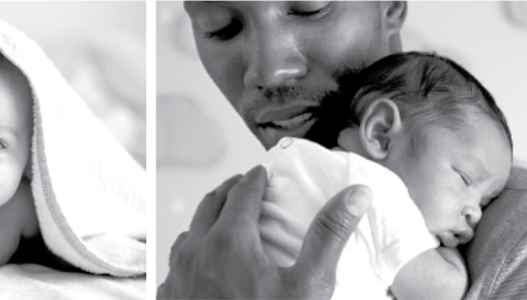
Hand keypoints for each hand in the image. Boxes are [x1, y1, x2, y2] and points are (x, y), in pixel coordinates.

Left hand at [162, 166, 365, 298]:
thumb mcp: (309, 285)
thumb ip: (329, 235)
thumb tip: (355, 195)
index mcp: (229, 241)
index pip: (241, 194)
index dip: (255, 179)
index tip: (263, 173)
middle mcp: (196, 252)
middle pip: (208, 206)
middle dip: (228, 190)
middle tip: (244, 185)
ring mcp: (178, 277)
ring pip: (188, 234)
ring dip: (207, 220)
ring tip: (224, 221)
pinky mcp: (171, 298)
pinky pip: (177, 264)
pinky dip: (193, 251)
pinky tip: (204, 264)